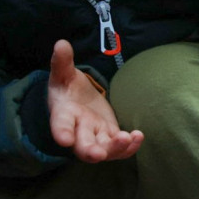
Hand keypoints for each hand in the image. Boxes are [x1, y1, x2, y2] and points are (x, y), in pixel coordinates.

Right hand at [48, 40, 143, 162]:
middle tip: (98, 154)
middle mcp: (78, 130)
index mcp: (63, 114)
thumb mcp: (63, 73)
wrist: (76, 100)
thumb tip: (61, 43)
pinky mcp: (110, 135)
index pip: (60, 125)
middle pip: (82, 145)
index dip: (61, 132)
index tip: (64, 140)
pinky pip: (119, 147)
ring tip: (129, 138)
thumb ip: (62, 62)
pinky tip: (139, 136)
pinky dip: (129, 146)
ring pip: (104, 149)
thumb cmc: (67, 88)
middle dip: (90, 151)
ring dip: (115, 148)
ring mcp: (95, 135)